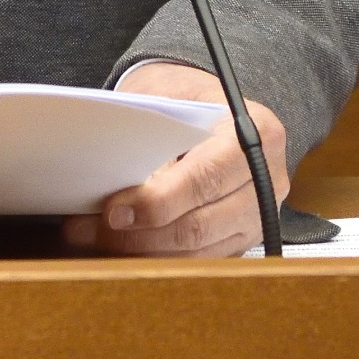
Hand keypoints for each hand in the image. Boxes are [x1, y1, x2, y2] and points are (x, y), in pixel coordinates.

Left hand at [65, 61, 291, 258]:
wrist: (211, 107)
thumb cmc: (187, 96)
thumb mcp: (169, 97)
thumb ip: (150, 134)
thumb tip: (115, 181)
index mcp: (256, 133)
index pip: (205, 178)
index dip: (157, 202)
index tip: (114, 211)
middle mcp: (266, 181)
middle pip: (199, 226)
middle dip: (139, 235)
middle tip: (92, 229)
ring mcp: (257, 216)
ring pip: (194, 253)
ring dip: (140, 252)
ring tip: (94, 239)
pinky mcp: (241, 240)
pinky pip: (195, 262)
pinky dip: (155, 258)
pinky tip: (121, 248)